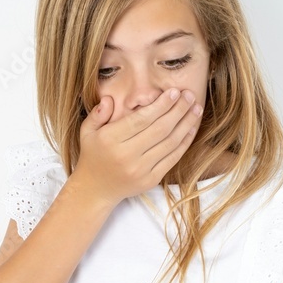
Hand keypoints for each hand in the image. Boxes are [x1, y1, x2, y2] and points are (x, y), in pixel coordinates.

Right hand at [72, 88, 202, 206]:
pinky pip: (172, 158)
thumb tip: (109, 99)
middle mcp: (126, 155)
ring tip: (196, 108)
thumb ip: (97, 113)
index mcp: (111, 140)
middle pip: (160, 129)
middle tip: (190, 95)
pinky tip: (191, 128)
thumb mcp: (87, 131)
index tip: (174, 92)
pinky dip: (184, 142)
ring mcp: (140, 170)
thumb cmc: (93, 155)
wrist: (95, 189)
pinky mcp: (150, 180)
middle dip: (178, 110)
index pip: (141, 119)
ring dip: (186, 124)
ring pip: (170, 143)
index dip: (161, 105)